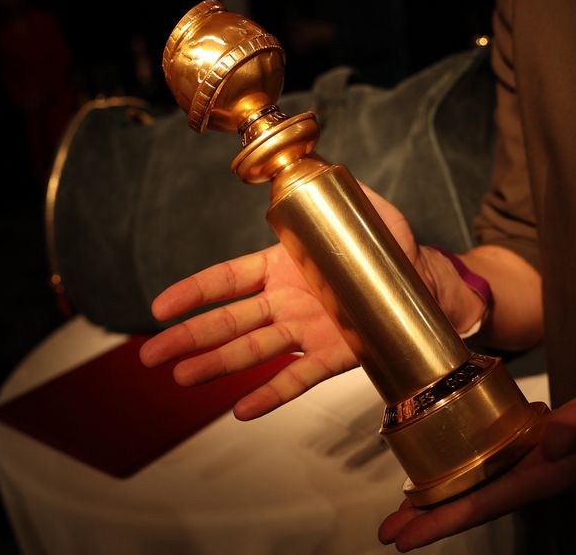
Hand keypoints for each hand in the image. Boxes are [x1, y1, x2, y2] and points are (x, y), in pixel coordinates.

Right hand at [139, 185, 421, 419]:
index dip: (193, 292)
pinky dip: (271, 394)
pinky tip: (243, 411)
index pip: (227, 279)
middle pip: (228, 321)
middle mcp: (285, 301)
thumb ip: (343, 190)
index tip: (160, 307)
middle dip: (189, 337)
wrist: (423, 285)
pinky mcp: (331, 356)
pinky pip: (297, 377)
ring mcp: (305, 331)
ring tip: (183, 378)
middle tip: (151, 356)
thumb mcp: (370, 210)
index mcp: (283, 265)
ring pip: (253, 351)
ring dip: (217, 365)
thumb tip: (317, 165)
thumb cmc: (390, 249)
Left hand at [379, 352, 575, 551]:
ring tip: (412, 505)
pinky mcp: (552, 434)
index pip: (491, 500)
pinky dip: (474, 465)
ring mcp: (549, 453)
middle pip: (480, 499)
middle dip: (434, 518)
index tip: (406, 536)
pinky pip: (503, 457)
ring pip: (488, 481)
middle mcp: (547, 467)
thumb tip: (549, 439)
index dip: (445, 519)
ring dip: (449, 494)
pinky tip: (461, 462)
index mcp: (558, 468)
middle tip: (392, 532)